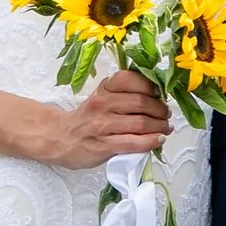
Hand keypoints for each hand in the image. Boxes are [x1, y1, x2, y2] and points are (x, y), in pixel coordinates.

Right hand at [38, 69, 170, 168]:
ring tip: (165, 128)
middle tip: (166, 115)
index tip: (160, 94)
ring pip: (140, 123)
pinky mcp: (103, 146)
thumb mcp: (101, 97)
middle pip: (141, 102)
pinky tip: (158, 140)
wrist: (59, 138)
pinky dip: (150, 141)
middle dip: (160, 110)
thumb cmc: (87, 119)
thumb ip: (124, 94)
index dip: (151, 86)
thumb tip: (158, 98)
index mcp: (104, 88)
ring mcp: (102, 125)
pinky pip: (133, 143)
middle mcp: (103, 104)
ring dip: (159, 126)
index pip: (131, 79)